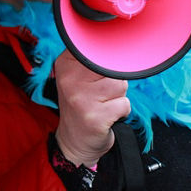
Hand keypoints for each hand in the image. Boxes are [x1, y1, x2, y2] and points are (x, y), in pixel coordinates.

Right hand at [53, 51, 129, 166]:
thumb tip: (120, 50)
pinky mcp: (94, 117)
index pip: (100, 49)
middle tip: (99, 94)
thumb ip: (93, 60)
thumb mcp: (78, 77)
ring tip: (103, 105)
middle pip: (113, 67)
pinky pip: (124, 105)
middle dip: (113, 81)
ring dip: (118, 97)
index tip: (99, 75)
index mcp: (66, 63)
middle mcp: (70, 79)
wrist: (74, 141)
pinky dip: (121, 112)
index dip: (107, 62)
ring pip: (121, 85)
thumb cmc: (83, 105)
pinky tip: (107, 116)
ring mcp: (81, 99)